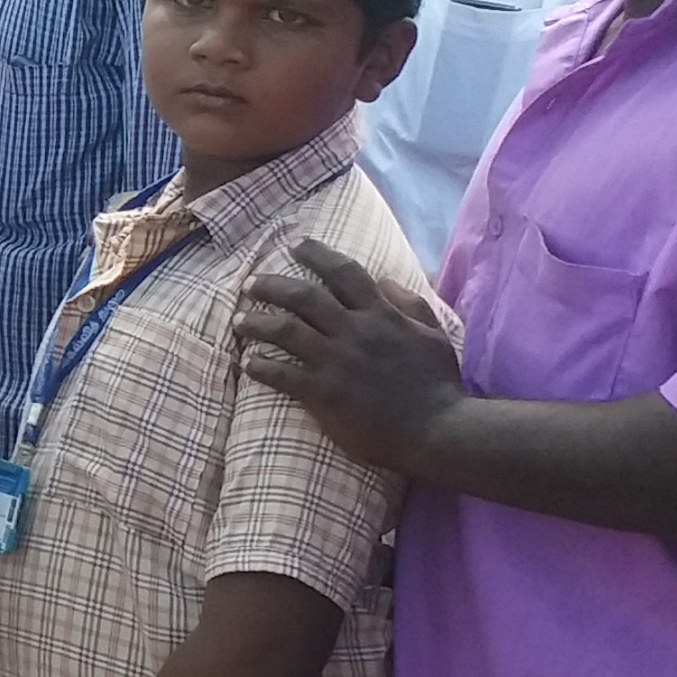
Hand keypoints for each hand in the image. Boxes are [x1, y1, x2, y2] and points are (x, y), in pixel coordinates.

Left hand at [234, 241, 461, 472]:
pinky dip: (259, 367)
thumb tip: (385, 279)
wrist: (436, 430)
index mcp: (381, 315)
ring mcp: (336, 362)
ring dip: (255, 322)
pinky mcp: (322, 394)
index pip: (345, 272)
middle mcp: (354, 332)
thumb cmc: (438, 384)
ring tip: (238, 320)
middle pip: (303, 296)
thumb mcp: (433, 336)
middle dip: (271, 285)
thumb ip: (410, 304)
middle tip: (250, 283)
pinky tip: (247, 363)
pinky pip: (280, 374)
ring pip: (284, 330)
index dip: (318, 254)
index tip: (296, 245)